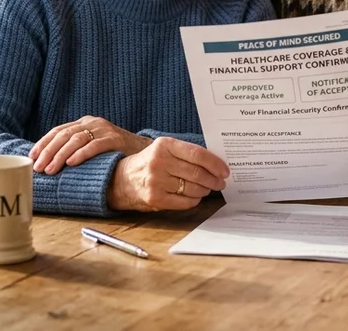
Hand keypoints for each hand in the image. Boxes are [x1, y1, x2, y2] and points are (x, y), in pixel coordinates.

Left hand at [29, 116, 151, 173]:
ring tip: (51, 169)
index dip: (43, 143)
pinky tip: (71, 163)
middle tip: (38, 167)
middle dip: (48, 151)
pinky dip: (81, 154)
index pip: (58, 130)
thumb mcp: (93, 146)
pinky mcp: (115, 139)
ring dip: (61, 155)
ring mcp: (104, 129)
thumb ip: (75, 149)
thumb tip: (49, 163)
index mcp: (84, 123)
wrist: (144, 150)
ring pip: (76, 140)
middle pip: (64, 135)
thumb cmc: (114, 153)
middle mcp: (92, 123)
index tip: (32, 156)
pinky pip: (95, 145)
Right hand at [107, 137, 229, 211]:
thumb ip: (186, 153)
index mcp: (164, 145)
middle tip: (221, 182)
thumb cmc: (149, 162)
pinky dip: (194, 200)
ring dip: (205, 190)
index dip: (215, 164)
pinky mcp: (155, 198)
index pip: (197, 154)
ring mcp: (156, 181)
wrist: (122, 179)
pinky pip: (184, 201)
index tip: (225, 170)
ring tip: (208, 188)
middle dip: (214, 179)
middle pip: (197, 173)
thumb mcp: (164, 149)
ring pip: (193, 188)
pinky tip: (195, 196)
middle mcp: (159, 161)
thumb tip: (216, 163)